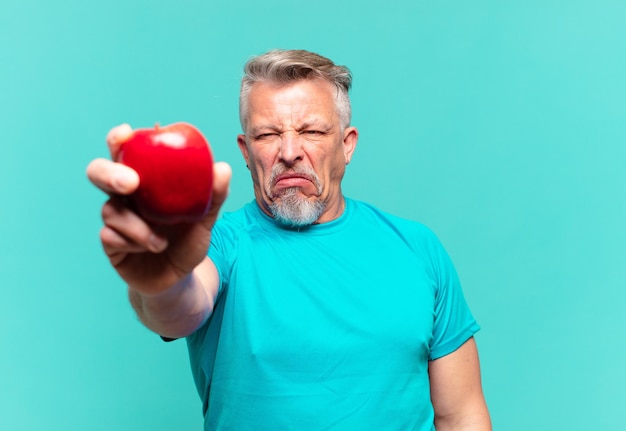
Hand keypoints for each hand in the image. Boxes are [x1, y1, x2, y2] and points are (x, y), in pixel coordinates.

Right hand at [86, 124, 231, 294]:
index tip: (125, 134)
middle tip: (131, 183)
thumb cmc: (189, 238)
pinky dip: (133, 242)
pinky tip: (152, 249)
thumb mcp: (206, 217)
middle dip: (110, 173)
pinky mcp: (110, 242)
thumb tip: (222, 168)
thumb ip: (214, 194)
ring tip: (161, 242)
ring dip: (138, 227)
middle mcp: (124, 194)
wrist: (180, 277)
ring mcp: (114, 218)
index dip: (119, 139)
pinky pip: (110, 236)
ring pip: (110, 210)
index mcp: (145, 179)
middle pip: (99, 171)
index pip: (126, 151)